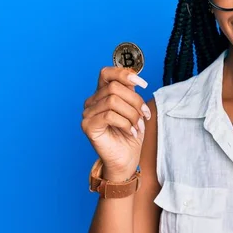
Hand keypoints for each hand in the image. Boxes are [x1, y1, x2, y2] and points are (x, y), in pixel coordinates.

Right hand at [81, 66, 150, 180]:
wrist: (126, 158)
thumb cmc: (131, 133)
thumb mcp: (134, 108)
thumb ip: (130, 92)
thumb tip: (134, 77)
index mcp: (102, 94)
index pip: (107, 73)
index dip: (125, 74)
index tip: (144, 85)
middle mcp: (92, 101)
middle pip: (114, 87)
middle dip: (135, 101)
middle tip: (145, 115)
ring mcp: (88, 113)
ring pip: (113, 101)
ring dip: (132, 114)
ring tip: (138, 125)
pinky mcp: (88, 126)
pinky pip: (109, 115)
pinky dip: (125, 123)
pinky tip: (131, 131)